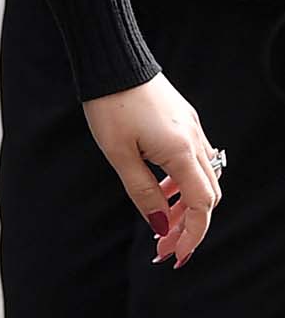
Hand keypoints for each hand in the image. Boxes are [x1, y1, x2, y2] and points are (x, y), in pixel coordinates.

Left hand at [81, 71, 222, 266]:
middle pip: (208, 196)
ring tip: (160, 225)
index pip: (201, 205)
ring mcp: (192, 129)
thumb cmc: (110, 106)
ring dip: (185, 205)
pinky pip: (193, 161)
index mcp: (181, 151)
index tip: (174, 256)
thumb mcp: (119, 155)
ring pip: (202, 179)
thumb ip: (142, 192)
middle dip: (189, 226)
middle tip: (164, 248)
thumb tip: (160, 227)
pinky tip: (161, 191)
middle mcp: (194, 141)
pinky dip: (181, 183)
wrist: (113, 61)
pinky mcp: (184, 122)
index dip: (192, 235)